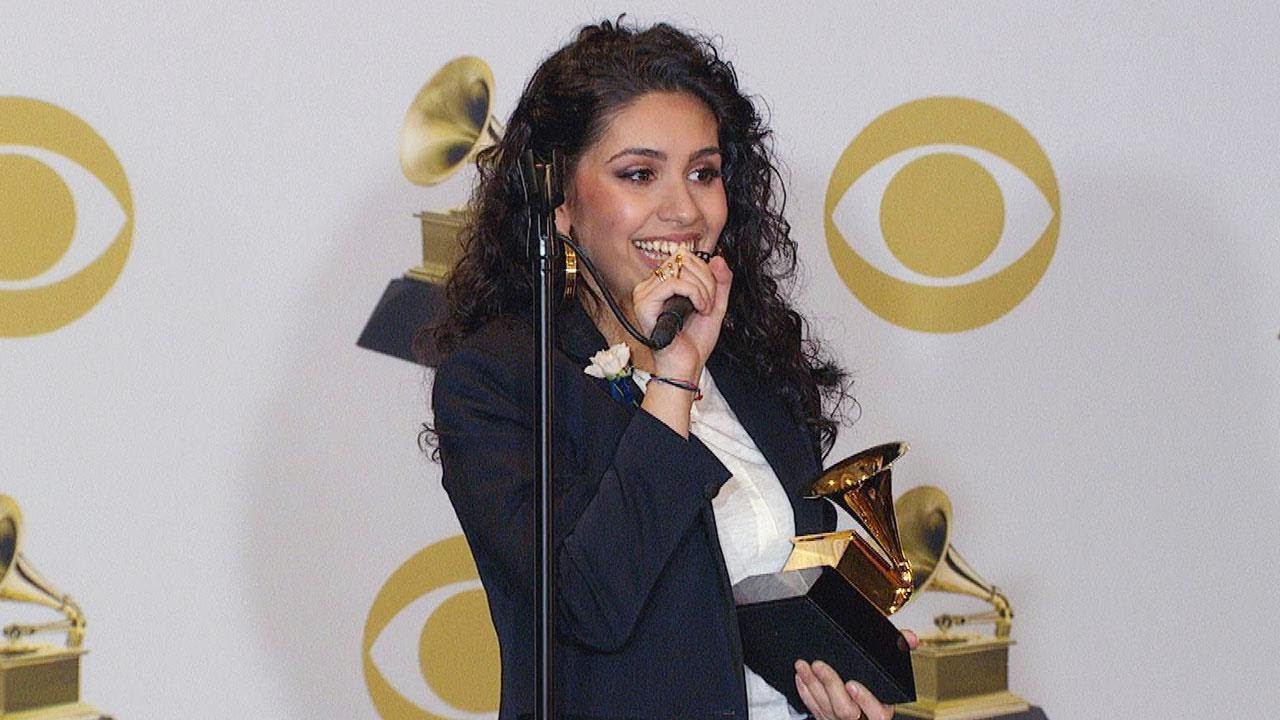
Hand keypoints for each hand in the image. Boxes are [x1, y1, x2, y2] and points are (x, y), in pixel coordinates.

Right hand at [631, 252, 731, 378]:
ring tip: (704, 308)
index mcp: (662, 284)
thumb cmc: (694, 342)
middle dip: (706, 280)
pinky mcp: (644, 304)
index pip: (684, 257)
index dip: (705, 271)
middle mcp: (650, 286)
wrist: (685, 366)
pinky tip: (698, 309)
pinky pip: (673, 283)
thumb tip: (718, 258)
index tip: (710, 295)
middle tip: (708, 304)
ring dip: (702, 289)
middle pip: (683, 258)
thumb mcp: (715, 306)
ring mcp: (644, 294)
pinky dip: (694, 294)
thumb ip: (721, 282)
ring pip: (680, 269)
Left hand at [794, 630, 918, 719]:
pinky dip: (805, 692)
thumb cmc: (876, 683)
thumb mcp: (891, 668)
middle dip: (830, 686)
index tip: (852, 684)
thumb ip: (900, 650)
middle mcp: (862, 719)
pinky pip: (814, 709)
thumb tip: (910, 638)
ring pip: (825, 709)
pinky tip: (801, 676)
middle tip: (819, 665)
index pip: (878, 713)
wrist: (860, 702)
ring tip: (803, 665)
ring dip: (812, 685)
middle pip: (845, 711)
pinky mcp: (826, 718)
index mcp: (881, 709)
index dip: (865, 700)